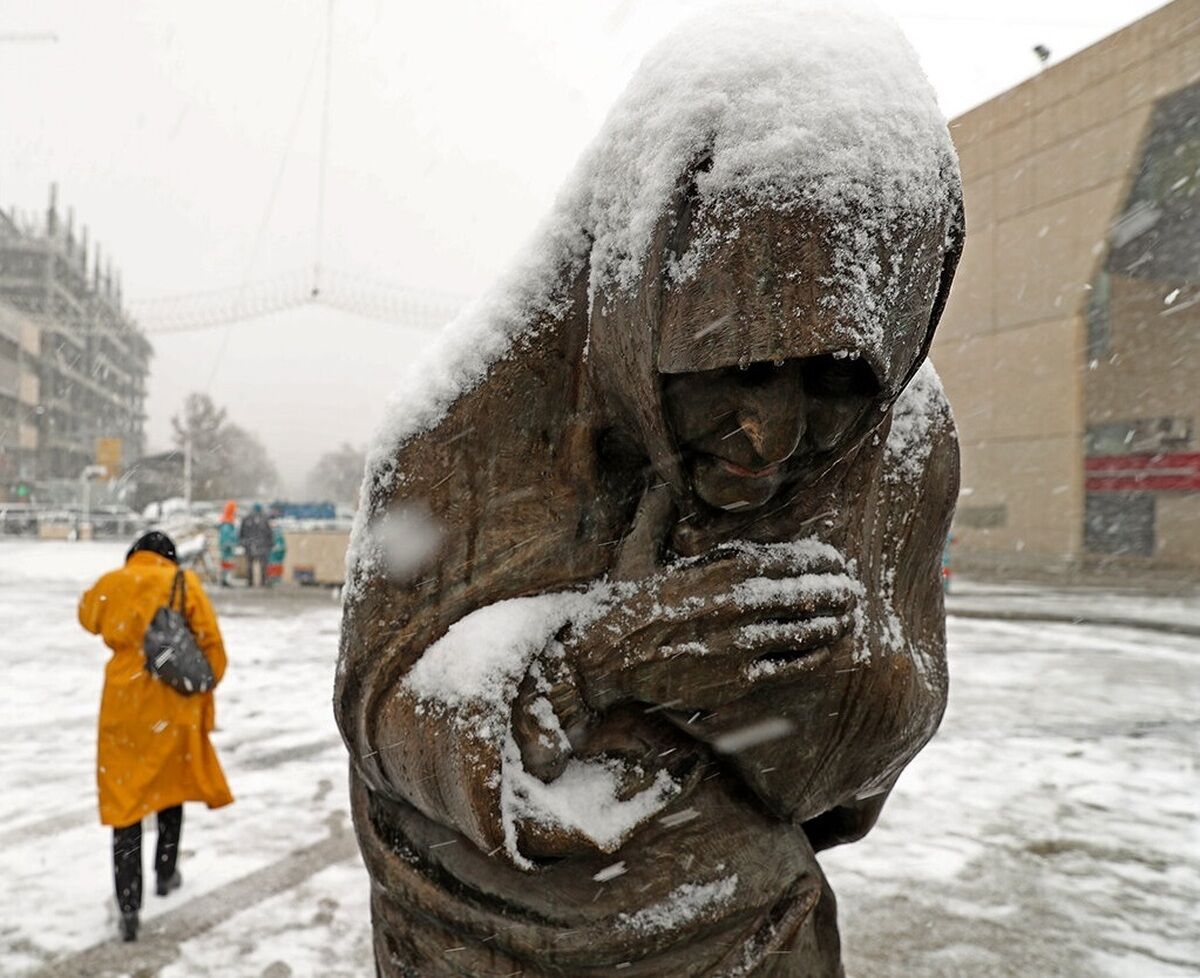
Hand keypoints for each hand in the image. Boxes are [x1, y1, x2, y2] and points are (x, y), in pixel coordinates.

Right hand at [569, 538, 860, 710]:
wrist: (603, 659)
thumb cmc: (621, 604)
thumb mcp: (636, 550)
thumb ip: (657, 512)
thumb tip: (661, 480)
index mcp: (719, 571)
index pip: (787, 561)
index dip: (818, 561)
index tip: (835, 561)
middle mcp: (737, 606)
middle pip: (805, 595)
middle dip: (835, 591)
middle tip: (852, 589)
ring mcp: (741, 645)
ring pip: (806, 630)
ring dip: (834, 622)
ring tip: (849, 616)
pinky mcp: (738, 680)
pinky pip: (791, 666)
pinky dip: (815, 655)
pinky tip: (827, 648)